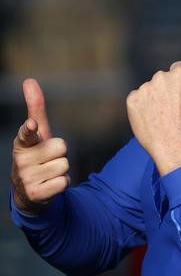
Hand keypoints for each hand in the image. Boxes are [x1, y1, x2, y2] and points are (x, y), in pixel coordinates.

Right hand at [11, 79, 69, 213]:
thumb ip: (35, 108)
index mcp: (21, 143)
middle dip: (60, 153)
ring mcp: (26, 178)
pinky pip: (65, 182)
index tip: (31, 125)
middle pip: (61, 146)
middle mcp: (21, 160)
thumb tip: (29, 80)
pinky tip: (50, 185)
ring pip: (65, 164)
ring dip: (61, 170)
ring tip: (48, 173)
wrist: (29, 192)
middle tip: (48, 160)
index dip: (29, 129)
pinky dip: (62, 183)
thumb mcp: (36, 134)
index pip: (26, 134)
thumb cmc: (36, 155)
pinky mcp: (36, 194)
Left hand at [126, 61, 180, 175]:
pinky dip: (143, 107)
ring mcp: (145, 89)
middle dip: (171, 90)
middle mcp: (160, 76)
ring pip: (152, 89)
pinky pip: (137, 99)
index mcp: (180, 73)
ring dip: (157, 98)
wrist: (177, 147)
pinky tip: (154, 119)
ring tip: (166, 116)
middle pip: (166, 78)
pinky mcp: (132, 101)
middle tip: (178, 110)